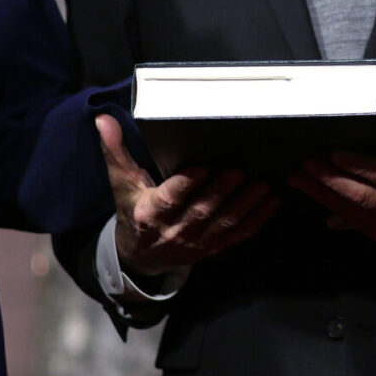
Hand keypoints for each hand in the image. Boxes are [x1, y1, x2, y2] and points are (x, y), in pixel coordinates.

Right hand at [98, 114, 276, 276]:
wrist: (140, 256)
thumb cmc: (133, 209)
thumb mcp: (122, 183)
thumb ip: (115, 150)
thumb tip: (103, 119)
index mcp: (150, 213)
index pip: (168, 199)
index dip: (184, 185)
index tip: (200, 167)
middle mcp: (174, 230)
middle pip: (201, 210)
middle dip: (222, 192)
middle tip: (239, 171)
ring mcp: (196, 242)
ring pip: (224, 224)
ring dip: (245, 205)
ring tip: (263, 185)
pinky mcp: (212, 248)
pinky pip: (237, 236)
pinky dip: (257, 221)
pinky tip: (272, 202)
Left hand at [289, 102, 375, 246]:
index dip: (357, 165)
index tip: (332, 154)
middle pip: (362, 198)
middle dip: (329, 181)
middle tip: (306, 166)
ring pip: (354, 215)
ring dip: (324, 197)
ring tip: (300, 181)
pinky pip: (357, 226)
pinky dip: (336, 213)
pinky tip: (318, 199)